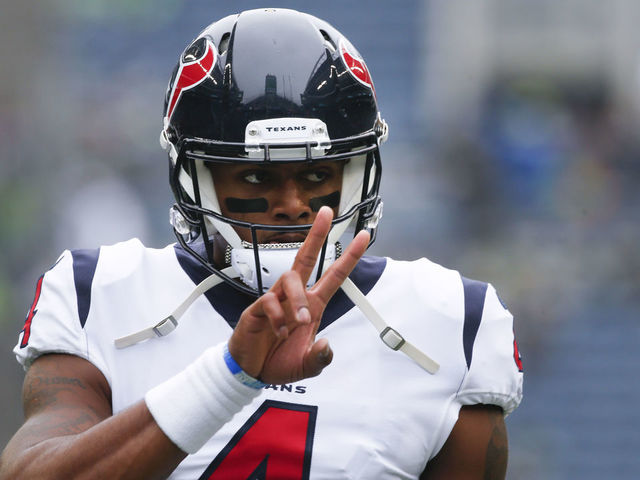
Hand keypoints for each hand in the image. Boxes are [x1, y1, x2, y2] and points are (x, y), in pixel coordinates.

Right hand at [228, 206, 369, 384]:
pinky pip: (268, 302)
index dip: (349, 257)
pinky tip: (279, 333)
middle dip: (317, 235)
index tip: (363, 237)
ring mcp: (276, 301)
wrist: (250, 373)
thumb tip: (327, 344)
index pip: (334, 276)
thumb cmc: (278, 362)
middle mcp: (295, 298)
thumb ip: (320, 358)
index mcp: (312, 306)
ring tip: (300, 322)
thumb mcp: (307, 367)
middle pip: (306, 258)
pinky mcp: (257, 309)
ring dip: (298, 300)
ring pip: (290, 280)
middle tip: (327, 213)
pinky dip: (277, 318)